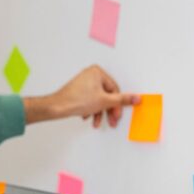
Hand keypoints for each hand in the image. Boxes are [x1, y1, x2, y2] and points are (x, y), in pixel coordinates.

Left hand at [23, 65, 140, 127]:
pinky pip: (90, 100)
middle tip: (111, 121)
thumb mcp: (104, 101)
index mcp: (97, 72)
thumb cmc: (76, 100)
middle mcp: (90, 74)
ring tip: (97, 122)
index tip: (117, 114)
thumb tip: (136, 98)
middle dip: (108, 110)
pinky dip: (91, 110)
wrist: (57, 107)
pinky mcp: (78, 90)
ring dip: (99, 112)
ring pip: (98, 99)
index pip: (114, 89)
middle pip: (106, 95)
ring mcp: (84, 82)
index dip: (117, 104)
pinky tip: (88, 117)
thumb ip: (122, 100)